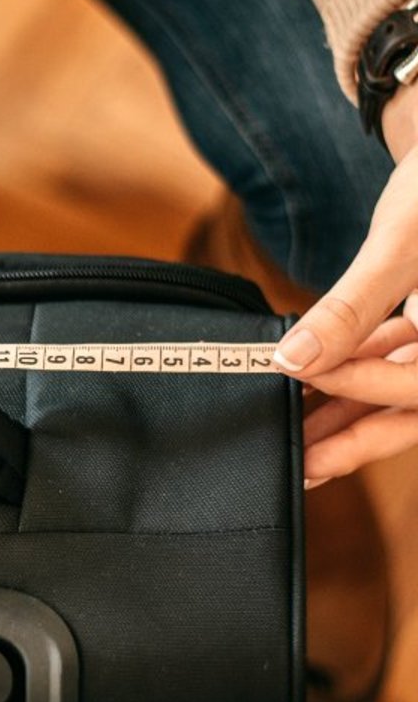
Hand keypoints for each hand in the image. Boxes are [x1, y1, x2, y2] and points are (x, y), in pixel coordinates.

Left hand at [274, 81, 417, 485]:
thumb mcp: (403, 239)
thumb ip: (351, 306)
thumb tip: (295, 358)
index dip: (365, 385)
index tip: (302, 375)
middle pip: (416, 404)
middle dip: (356, 434)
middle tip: (300, 461)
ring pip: (404, 389)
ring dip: (351, 410)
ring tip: (298, 435)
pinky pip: (398, 362)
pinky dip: (358, 375)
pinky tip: (314, 387)